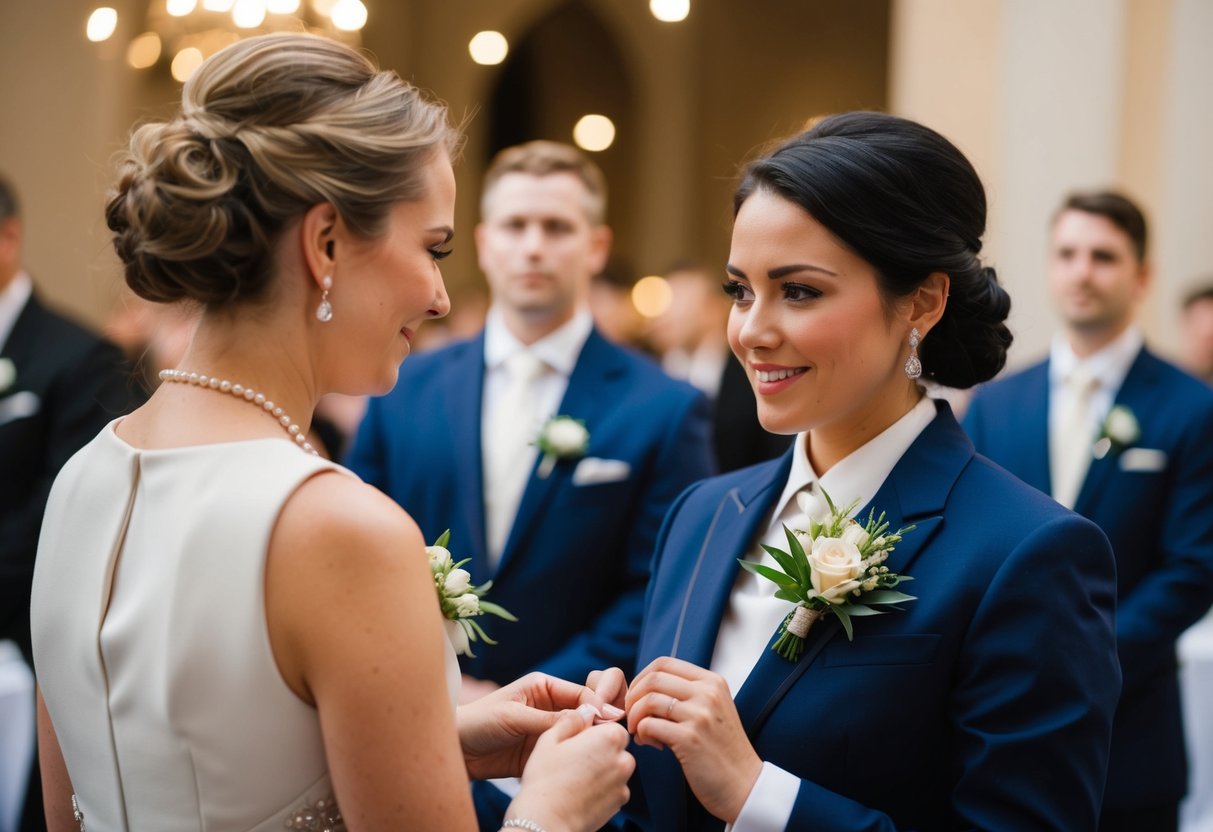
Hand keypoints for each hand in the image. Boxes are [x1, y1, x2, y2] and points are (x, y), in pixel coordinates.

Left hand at [458, 671, 625, 779]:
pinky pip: (565, 754)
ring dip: (588, 743)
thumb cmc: (478, 722)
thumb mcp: (515, 717)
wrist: (455, 750)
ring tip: (603, 753)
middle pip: (584, 714)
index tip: (613, 720)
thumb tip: (588, 717)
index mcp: (543, 687)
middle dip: (598, 724)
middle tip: (614, 737)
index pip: (580, 693)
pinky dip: (576, 759)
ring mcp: (547, 730)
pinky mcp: (542, 752)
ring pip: (578, 735)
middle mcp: (549, 706)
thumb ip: (551, 719)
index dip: (598, 706)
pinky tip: (586, 766)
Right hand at [507, 705, 633, 831]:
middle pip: (615, 747)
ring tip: (573, 778)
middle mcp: (623, 760)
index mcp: (609, 738)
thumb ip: (573, 719)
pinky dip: (600, 788)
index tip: (576, 740)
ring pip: (614, 768)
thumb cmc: (545, 780)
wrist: (545, 822)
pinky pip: (612, 788)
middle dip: (598, 750)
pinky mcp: (618, 804)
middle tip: (572, 759)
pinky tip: (579, 791)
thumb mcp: (550, 738)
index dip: (592, 731)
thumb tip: (586, 711)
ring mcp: (623, 784)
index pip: (611, 724)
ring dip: (600, 769)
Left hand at [625, 656, 762, 822]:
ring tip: (640, 732)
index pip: (664, 663)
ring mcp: (700, 715)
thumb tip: (645, 687)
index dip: (642, 678)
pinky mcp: (689, 738)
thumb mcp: (713, 709)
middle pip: (653, 679)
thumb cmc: (722, 749)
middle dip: (633, 697)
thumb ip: (687, 694)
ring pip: (648, 701)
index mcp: (712, 681)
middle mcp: (708, 693)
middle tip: (631, 716)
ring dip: (635, 717)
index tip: (636, 696)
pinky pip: (649, 725)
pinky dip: (641, 733)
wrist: (745, 784)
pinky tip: (650, 743)